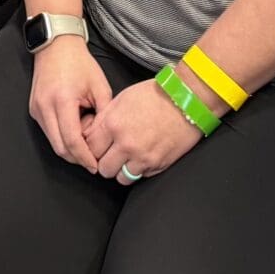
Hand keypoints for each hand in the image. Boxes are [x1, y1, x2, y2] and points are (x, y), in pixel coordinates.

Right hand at [27, 34, 111, 171]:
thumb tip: (105, 140)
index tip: (95, 166)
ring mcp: (36, 108)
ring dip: (69, 148)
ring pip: (53, 142)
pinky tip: (74, 128)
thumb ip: (104, 115)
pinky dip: (62, 137)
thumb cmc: (79, 62)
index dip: (85, 157)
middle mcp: (45, 106)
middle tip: (92, 159)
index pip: (72, 141)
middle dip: (77, 158)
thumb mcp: (100, 86)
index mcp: (62, 100)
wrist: (57, 44)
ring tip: (85, 138)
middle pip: (60, 148)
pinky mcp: (34, 109)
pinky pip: (48, 131)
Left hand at [85, 77, 205, 181]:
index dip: (92, 147)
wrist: (185, 100)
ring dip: (121, 169)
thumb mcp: (122, 98)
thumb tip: (92, 132)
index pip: (90, 147)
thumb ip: (105, 118)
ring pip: (120, 178)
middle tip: (111, 153)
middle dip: (105, 161)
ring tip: (126, 157)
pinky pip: (139, 177)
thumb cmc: (155, 95)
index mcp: (113, 123)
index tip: (97, 146)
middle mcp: (126, 144)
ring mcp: (142, 157)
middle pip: (103, 168)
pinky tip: (141, 156)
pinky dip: (138, 170)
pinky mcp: (157, 165)